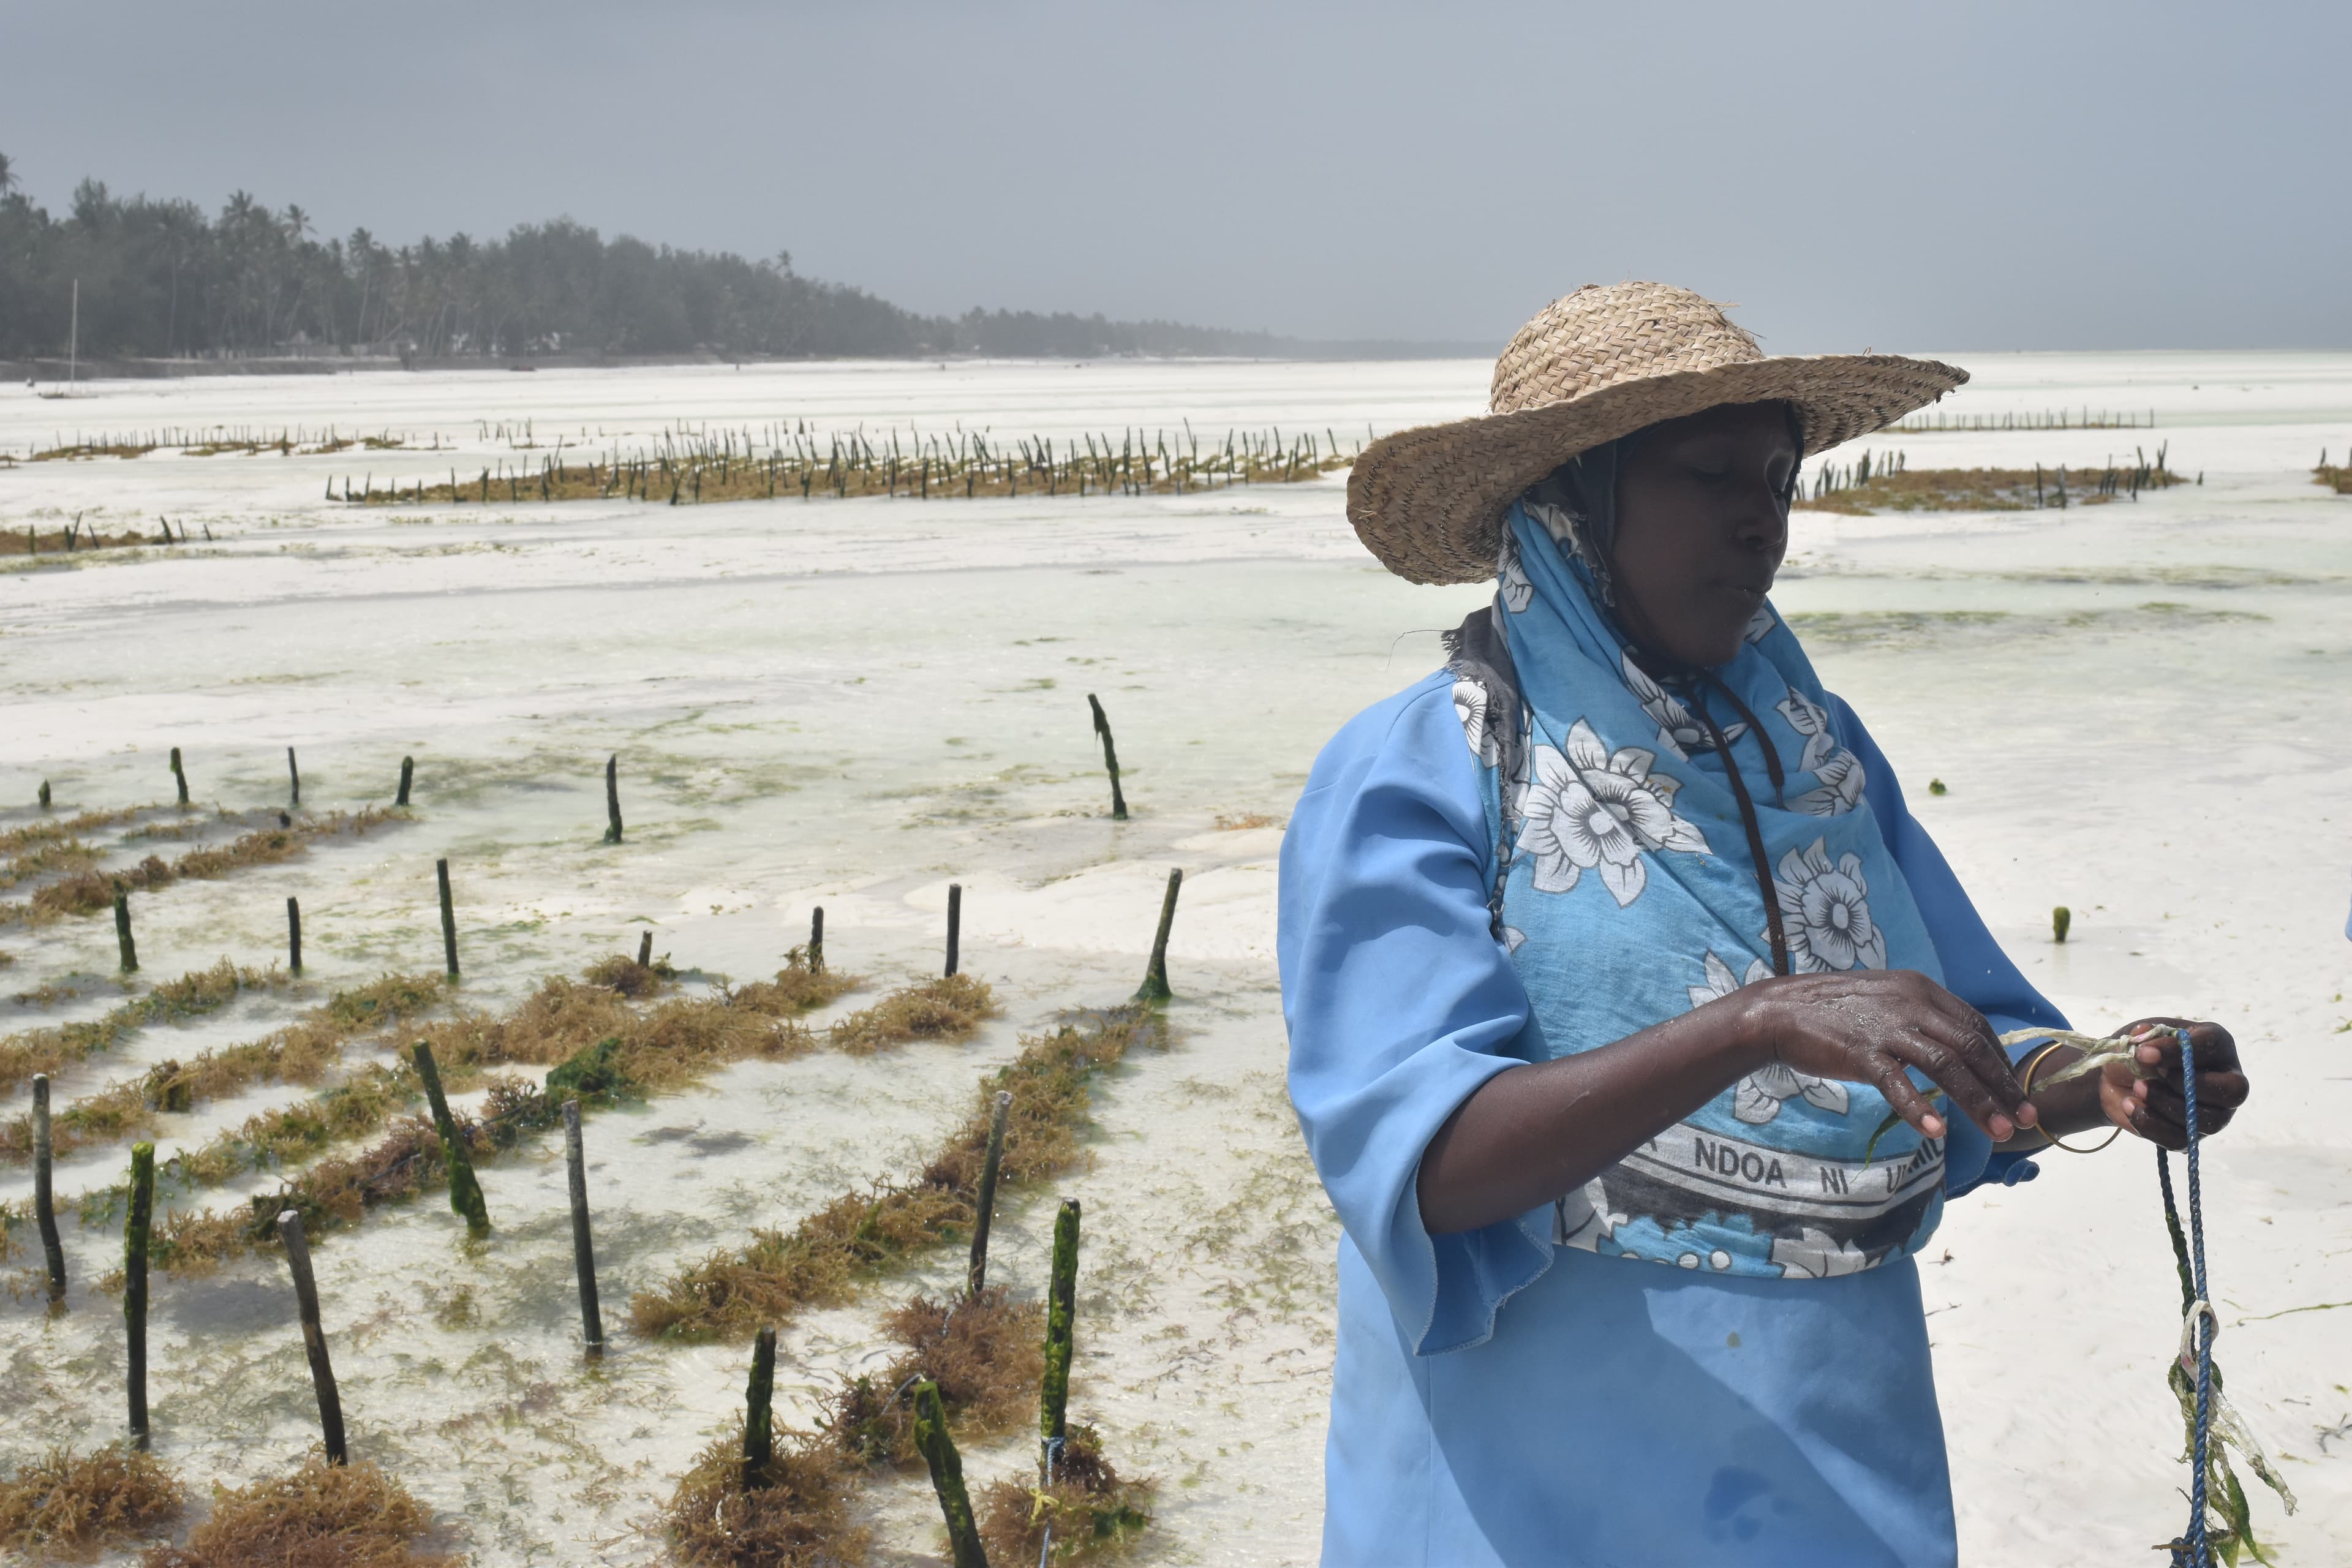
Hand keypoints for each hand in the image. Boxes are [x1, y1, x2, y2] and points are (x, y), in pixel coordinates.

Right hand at [1740, 969, 2036, 1141]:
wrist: (1779, 1010)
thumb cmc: (1833, 1013)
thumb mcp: (1886, 1005)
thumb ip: (1921, 1021)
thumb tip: (1956, 1054)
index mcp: (1921, 989)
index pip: (1976, 1027)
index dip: (2002, 1062)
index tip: (2016, 1093)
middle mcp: (1910, 1002)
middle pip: (1971, 1047)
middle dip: (2004, 1086)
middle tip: (2027, 1119)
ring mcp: (1886, 1026)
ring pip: (1946, 1064)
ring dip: (1979, 1101)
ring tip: (2001, 1132)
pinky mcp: (1860, 1050)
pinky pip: (1896, 1082)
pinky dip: (1919, 1107)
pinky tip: (1936, 1130)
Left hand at [2101, 1018, 2247, 1148]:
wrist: (2121, 1080)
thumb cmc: (2140, 1052)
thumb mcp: (2141, 1036)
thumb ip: (2144, 1036)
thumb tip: (2143, 1034)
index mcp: (2217, 1045)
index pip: (2213, 1044)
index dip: (2177, 1051)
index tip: (2142, 1053)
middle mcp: (2226, 1079)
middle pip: (2232, 1091)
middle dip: (2187, 1085)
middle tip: (2147, 1078)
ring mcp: (2217, 1112)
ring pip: (2209, 1120)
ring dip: (2165, 1106)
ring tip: (2136, 1089)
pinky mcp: (2195, 1135)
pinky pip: (2181, 1140)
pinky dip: (2151, 1125)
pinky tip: (2130, 1106)